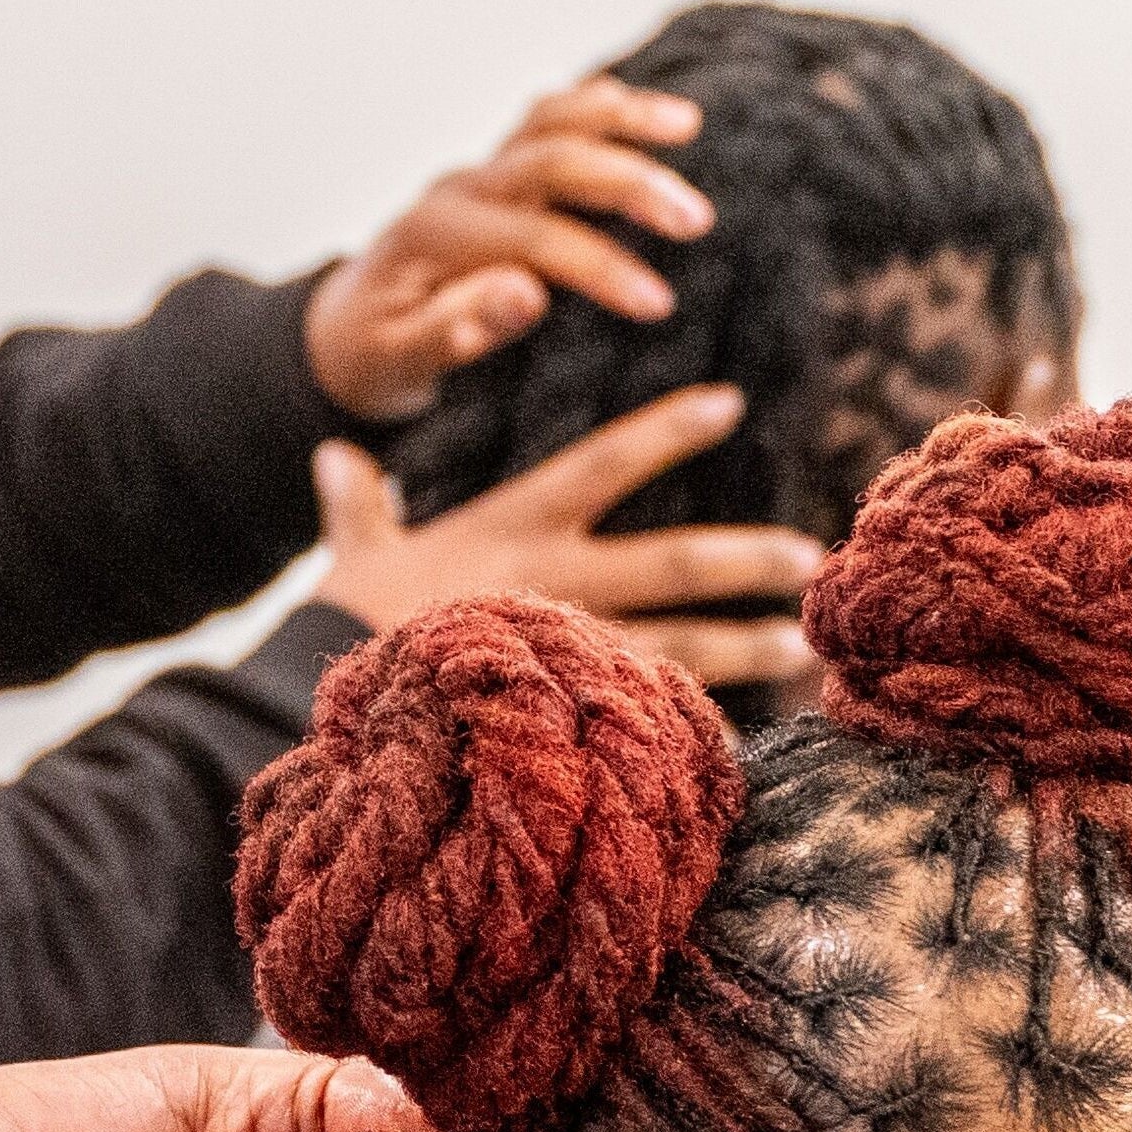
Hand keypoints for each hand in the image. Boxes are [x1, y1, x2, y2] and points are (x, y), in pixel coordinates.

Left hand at [306, 75, 714, 419]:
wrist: (344, 332)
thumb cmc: (374, 358)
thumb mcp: (398, 364)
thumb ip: (454, 331)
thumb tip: (526, 295)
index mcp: (433, 238)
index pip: (531, 240)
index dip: (598, 267)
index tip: (657, 304)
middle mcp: (457, 191)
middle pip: (550, 161)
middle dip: (628, 183)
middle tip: (697, 219)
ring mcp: (478, 174)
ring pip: (551, 122)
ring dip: (621, 117)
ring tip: (689, 124)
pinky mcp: (497, 173)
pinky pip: (549, 122)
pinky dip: (600, 107)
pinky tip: (654, 113)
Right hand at [312, 384, 826, 689]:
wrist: (326, 688)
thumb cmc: (342, 621)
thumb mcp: (351, 553)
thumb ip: (355, 503)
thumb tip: (333, 455)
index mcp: (511, 527)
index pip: (603, 464)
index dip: (668, 432)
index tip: (729, 404)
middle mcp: (552, 582)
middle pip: (670, 563)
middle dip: (742, 559)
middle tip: (804, 554)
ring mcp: (562, 649)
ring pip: (676, 642)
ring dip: (744, 643)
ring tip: (799, 645)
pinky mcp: (557, 711)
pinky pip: (640, 713)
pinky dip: (693, 720)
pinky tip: (740, 726)